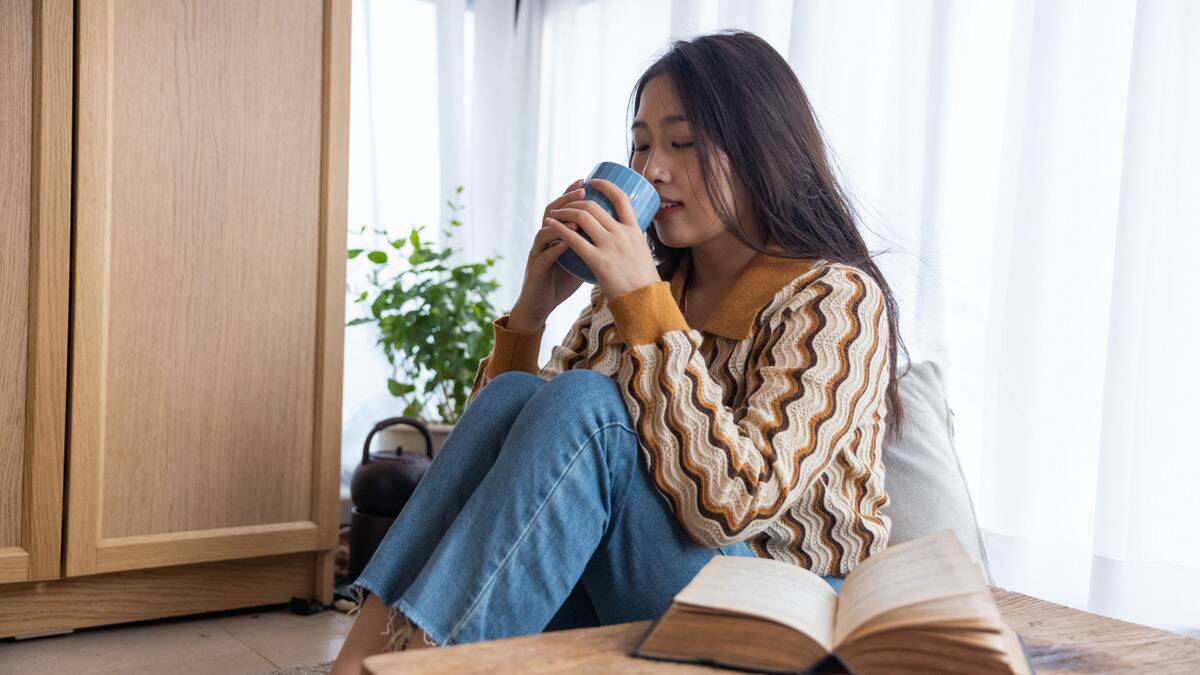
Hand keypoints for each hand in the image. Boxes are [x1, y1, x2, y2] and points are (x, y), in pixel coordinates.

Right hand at [510, 178, 588, 329]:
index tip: (587, 181)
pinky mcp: (535, 271)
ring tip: (576, 218)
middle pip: (552, 213)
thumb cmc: (560, 282)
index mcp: (555, 236)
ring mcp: (537, 254)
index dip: (571, 195)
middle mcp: (544, 241)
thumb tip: (618, 235)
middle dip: (567, 201)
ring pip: (545, 232)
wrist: (540, 306)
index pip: (562, 210)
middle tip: (582, 191)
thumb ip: (592, 247)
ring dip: (562, 224)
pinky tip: (565, 243)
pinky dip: (554, 249)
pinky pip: (544, 257)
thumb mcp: (580, 261)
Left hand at [543, 178, 660, 299]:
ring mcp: (610, 246)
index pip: (621, 198)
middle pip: (594, 206)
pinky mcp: (598, 260)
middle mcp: (622, 233)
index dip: (605, 185)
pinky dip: (559, 228)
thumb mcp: (642, 254)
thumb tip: (624, 237)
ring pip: (582, 216)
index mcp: (635, 230)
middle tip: (566, 204)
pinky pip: (573, 238)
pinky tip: (550, 224)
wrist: (646, 303)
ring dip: (565, 211)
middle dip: (576, 200)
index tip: (593, 182)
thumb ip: (631, 243)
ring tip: (555, 214)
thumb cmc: (644, 283)